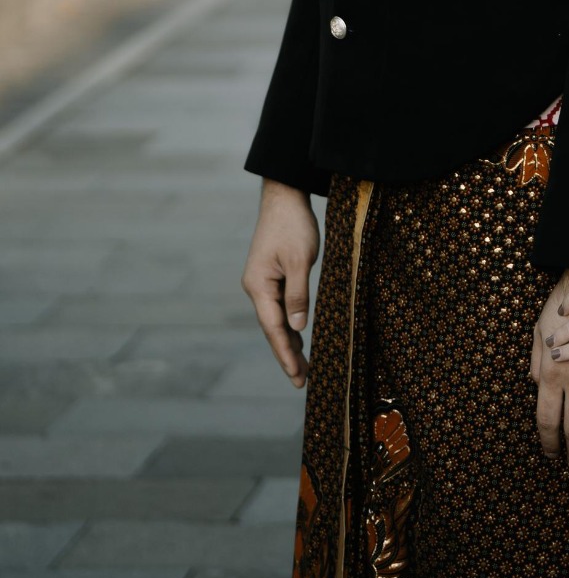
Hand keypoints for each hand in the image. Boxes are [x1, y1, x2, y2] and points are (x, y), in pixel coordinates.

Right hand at [240, 180, 319, 387]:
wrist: (284, 196)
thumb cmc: (293, 225)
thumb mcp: (300, 260)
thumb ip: (298, 294)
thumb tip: (297, 327)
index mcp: (259, 286)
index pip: (273, 328)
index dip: (286, 354)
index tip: (297, 377)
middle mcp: (256, 288)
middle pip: (272, 328)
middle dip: (287, 355)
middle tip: (302, 381)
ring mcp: (262, 282)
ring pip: (276, 319)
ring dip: (288, 341)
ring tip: (302, 367)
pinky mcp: (271, 275)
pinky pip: (279, 306)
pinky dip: (288, 323)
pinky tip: (297, 335)